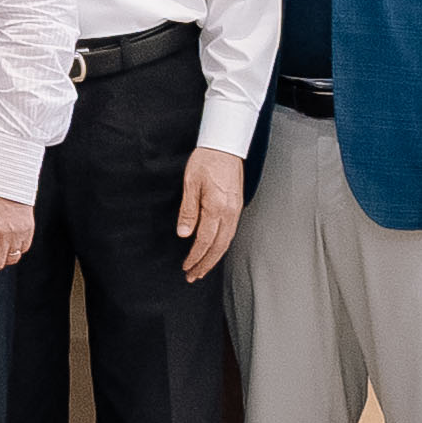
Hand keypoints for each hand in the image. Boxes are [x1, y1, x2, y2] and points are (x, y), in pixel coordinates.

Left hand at [172, 149, 243, 280]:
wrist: (225, 146)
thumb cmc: (206, 161)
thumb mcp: (190, 184)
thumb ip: (188, 211)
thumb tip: (184, 234)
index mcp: (216, 207)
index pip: (204, 240)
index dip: (194, 256)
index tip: (186, 267)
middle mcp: (229, 212)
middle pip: (218, 247)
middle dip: (205, 264)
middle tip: (193, 276)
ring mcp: (236, 210)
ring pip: (226, 242)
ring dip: (214, 258)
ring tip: (202, 269)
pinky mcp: (237, 207)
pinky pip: (230, 233)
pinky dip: (221, 246)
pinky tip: (213, 250)